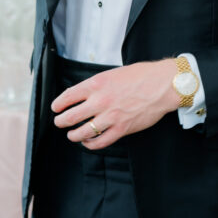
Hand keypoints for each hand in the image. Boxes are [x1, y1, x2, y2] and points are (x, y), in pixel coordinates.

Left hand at [51, 59, 178, 149]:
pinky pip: (101, 142)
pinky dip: (91, 144)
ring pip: (83, 132)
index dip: (59, 104)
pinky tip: (88, 142)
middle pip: (72, 116)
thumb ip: (98, 84)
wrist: (161, 85)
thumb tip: (86, 93)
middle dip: (61, 121)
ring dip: (74, 135)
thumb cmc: (141, 75)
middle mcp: (100, 101)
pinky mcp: (121, 129)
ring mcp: (110, 117)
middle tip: (59, 122)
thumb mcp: (113, 73)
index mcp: (97, 84)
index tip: (55, 107)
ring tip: (71, 135)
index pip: (69, 96)